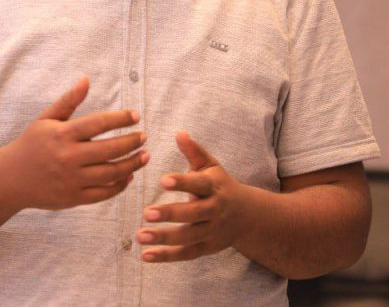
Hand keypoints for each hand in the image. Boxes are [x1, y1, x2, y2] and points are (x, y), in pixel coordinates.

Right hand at [5, 76, 148, 210]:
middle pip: (110, 149)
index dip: (120, 119)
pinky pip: (104, 193)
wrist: (9, 179)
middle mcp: (68, 157)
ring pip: (111, 173)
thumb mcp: (46, 119)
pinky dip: (120, 185)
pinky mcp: (73, 198)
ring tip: (144, 155)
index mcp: (62, 134)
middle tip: (144, 136)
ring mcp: (71, 180)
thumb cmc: (31, 144)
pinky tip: (129, 175)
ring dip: (133, 164)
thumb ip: (69, 100)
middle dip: (132, 142)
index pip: (98, 123)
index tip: (136, 116)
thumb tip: (86, 79)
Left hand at [137, 130, 247, 261]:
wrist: (248, 216)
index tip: (162, 180)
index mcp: (215, 187)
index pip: (199, 184)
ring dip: (164, 238)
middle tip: (146, 213)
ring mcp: (212, 231)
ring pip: (188, 237)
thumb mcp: (211, 166)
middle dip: (170, 214)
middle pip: (194, 214)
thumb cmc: (221, 185)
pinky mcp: (207, 248)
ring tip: (139, 235)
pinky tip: (145, 256)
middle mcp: (215, 210)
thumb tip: (179, 133)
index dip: (182, 183)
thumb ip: (194, 151)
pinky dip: (166, 256)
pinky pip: (186, 254)